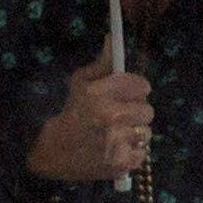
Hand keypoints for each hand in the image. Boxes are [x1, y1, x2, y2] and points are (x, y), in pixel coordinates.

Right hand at [27, 62, 153, 180]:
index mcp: (101, 94)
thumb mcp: (81, 83)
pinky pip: (143, 153)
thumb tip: (112, 38)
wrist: (54, 152)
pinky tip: (116, 150)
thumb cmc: (71, 113)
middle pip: (148, 110)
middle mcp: (111, 117)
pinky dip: (132, 153)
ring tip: (117, 135)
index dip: (136, 90)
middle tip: (120, 117)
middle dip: (135, 112)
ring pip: (146, 132)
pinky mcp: (123, 163)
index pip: (142, 86)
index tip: (128, 95)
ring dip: (135, 133)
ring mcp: (118, 143)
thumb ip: (102, 63)